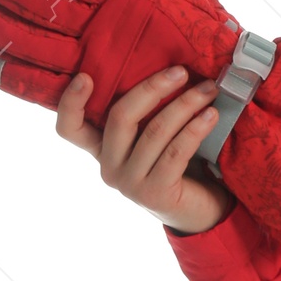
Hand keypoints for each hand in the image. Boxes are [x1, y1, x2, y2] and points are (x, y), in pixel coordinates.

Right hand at [56, 63, 237, 234]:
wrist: (198, 212)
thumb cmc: (176, 166)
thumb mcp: (153, 138)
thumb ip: (145, 115)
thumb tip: (167, 68)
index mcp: (101, 150)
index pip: (70, 129)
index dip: (71, 103)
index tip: (85, 77)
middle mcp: (108, 167)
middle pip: (121, 117)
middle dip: (153, 88)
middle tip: (181, 71)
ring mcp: (130, 183)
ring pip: (155, 131)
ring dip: (185, 105)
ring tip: (208, 90)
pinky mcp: (155, 193)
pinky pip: (176, 151)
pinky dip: (195, 129)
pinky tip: (211, 115)